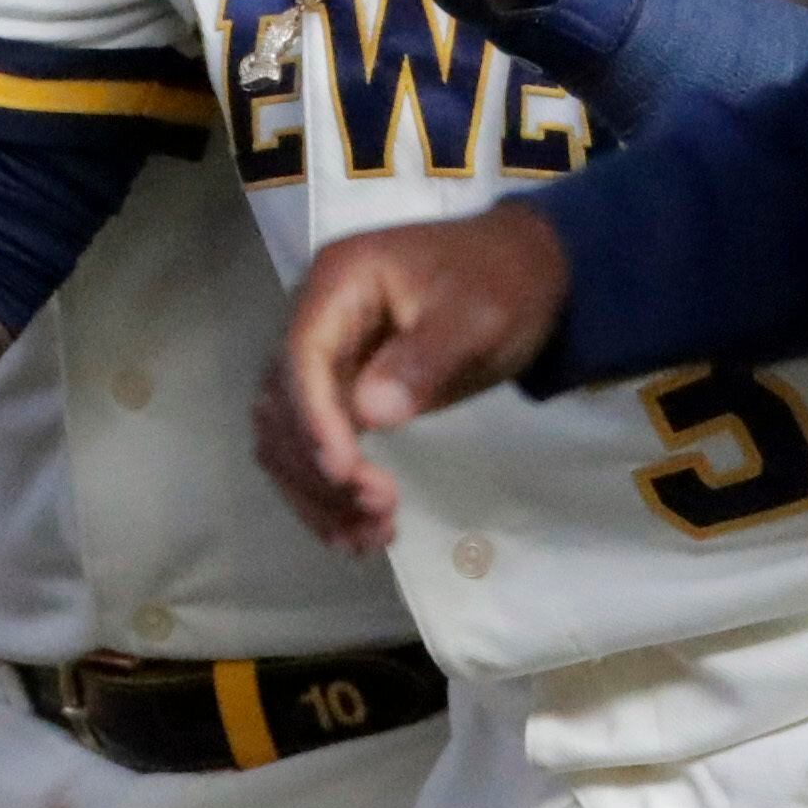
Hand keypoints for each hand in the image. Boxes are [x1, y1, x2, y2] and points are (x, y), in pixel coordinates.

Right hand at [265, 207, 572, 552]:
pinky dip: (323, 493)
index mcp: (340, 282)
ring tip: (368, 538)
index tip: (347, 476)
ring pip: (284, 435)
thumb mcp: (478, 314)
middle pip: (281, 403)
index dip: (315, 420)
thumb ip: (425, 358)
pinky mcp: (338, 390)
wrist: (525, 268)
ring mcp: (323, 356)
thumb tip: (371, 415)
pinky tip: (355, 532)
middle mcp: (315, 317)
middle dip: (319, 468)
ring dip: (314, 492)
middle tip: (380, 511)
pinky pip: (309, 446)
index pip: (303, 357)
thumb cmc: (504, 283)